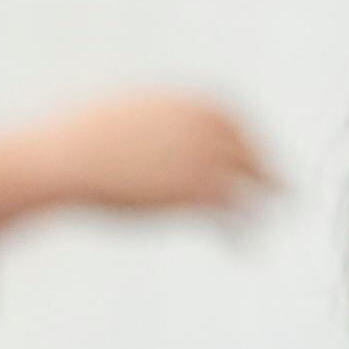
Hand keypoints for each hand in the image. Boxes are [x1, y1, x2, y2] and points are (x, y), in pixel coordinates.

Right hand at [0, 90, 271, 231]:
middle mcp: (200, 127)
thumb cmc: (76, 139)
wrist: (65, 159)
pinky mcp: (197, 192)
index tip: (251, 154)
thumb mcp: (117, 115)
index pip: (229, 117)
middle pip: (246, 146)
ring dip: (268, 194)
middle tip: (279, 185)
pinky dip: (243, 231)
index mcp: (181, 102)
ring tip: (282, 210)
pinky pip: (233, 212)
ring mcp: (202, 158)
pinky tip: (244, 245)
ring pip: (250, 178)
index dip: (246, 138)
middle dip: (263, 165)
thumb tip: (139, 124)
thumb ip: (145, 120)